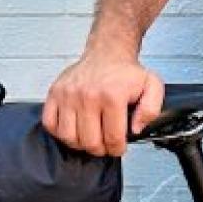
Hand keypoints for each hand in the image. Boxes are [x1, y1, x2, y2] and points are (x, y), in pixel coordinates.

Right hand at [42, 53, 165, 156]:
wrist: (107, 52)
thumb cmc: (126, 72)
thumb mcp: (152, 86)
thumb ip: (151, 110)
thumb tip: (136, 129)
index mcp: (112, 96)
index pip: (113, 138)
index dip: (117, 149)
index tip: (118, 146)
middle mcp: (88, 95)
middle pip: (90, 142)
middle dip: (100, 149)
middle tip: (105, 143)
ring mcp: (69, 94)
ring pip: (68, 137)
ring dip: (80, 143)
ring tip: (90, 137)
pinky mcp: (55, 93)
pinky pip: (50, 124)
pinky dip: (60, 132)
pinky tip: (73, 128)